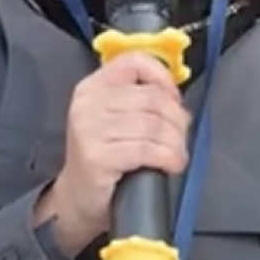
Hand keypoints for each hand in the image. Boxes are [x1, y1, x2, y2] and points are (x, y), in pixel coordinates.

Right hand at [37, 52, 190, 251]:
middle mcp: (87, 103)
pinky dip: (169, 157)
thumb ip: (137, 97)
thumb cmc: (104, 156)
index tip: (175, 99)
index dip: (163, 78)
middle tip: (181, 136)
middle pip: (153, 98)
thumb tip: (176, 95)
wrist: (77, 197)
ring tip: (177, 153)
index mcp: (92, 86)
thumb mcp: (114, 117)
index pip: (134, 62)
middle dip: (177, 119)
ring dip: (176, 142)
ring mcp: (89, 129)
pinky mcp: (97, 156)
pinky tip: (172, 164)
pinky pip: (147, 150)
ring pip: (154, 125)